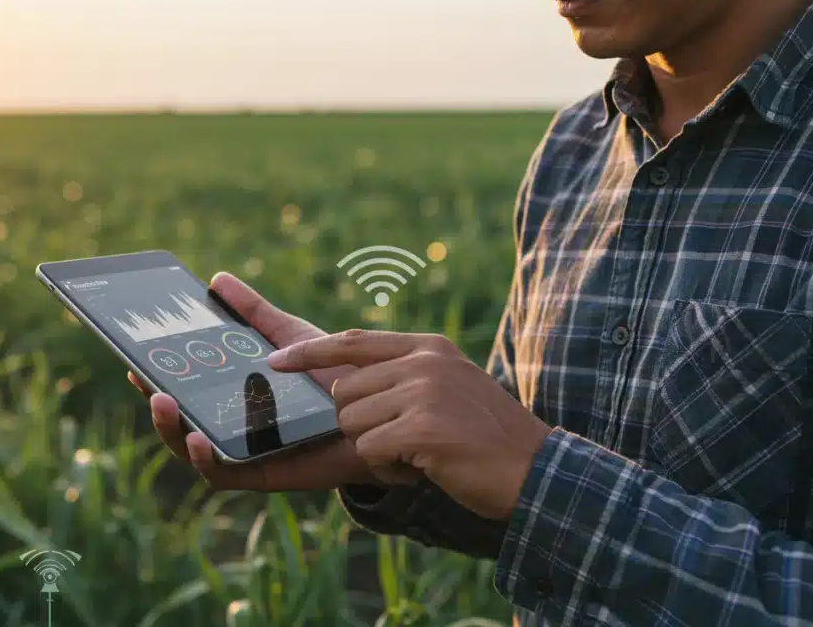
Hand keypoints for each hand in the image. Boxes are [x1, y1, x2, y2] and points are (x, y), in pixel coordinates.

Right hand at [126, 272, 406, 490]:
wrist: (380, 411)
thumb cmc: (334, 376)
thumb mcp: (290, 337)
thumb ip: (255, 312)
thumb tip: (217, 279)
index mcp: (232, 395)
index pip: (185, 388)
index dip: (155, 377)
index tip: (135, 359)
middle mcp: (232, 425)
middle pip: (180, 420)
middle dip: (155, 401)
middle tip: (145, 379)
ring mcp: (244, 450)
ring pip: (191, 449)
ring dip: (170, 430)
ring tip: (164, 403)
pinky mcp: (262, 474)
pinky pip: (223, 473)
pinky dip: (205, 458)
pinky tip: (198, 438)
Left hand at [266, 329, 553, 519]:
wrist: (535, 471)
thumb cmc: (486, 438)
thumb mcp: (448, 388)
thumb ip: (404, 377)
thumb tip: (342, 385)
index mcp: (427, 348)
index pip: (351, 342)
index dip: (309, 352)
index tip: (276, 360)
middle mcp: (424, 362)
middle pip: (344, 393)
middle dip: (361, 426)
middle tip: (405, 442)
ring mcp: (424, 392)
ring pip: (352, 423)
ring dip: (378, 450)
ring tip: (422, 454)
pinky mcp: (422, 428)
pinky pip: (370, 450)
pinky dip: (391, 469)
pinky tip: (426, 468)